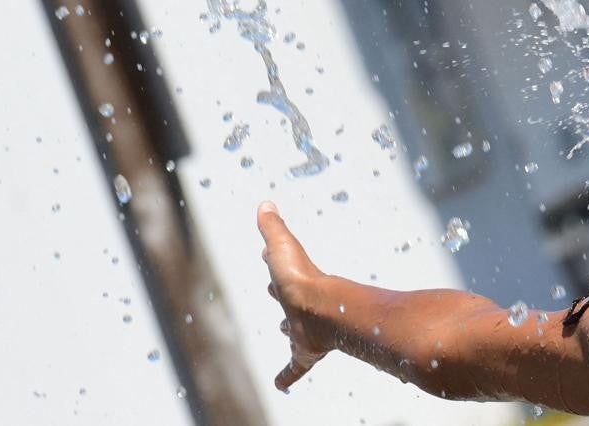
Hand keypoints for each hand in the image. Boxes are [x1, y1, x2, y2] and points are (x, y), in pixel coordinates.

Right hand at [258, 201, 335, 391]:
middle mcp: (299, 305)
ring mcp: (303, 329)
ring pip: (294, 330)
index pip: (282, 270)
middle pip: (289, 298)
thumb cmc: (302, 278)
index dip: (274, 264)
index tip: (266, 259)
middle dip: (280, 294)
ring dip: (288, 330)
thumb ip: (273, 227)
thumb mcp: (282, 246)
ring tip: (282, 330)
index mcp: (294, 282)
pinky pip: (295, 367)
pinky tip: (281, 385)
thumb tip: (266, 203)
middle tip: (272, 291)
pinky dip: (287, 375)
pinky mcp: (304, 352)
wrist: (323, 310)